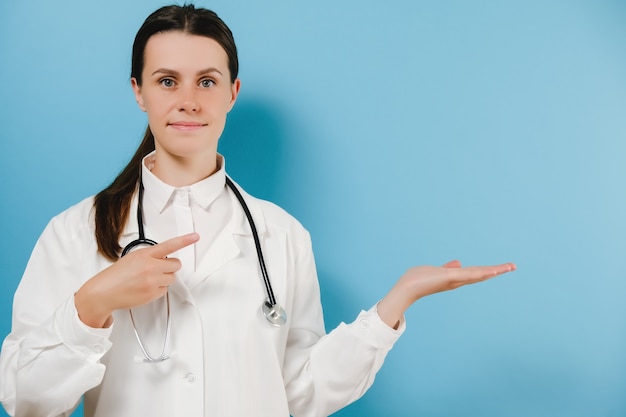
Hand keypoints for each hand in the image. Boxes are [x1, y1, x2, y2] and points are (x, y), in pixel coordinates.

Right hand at [75, 233, 199, 327]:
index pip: (169, 245)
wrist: (103, 292)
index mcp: (144, 255)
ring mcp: (153, 281)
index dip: (184, 240)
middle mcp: (150, 267)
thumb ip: (149, 256)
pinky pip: (165, 289)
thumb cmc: (116, 275)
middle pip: (176, 264)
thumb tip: (163, 258)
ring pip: (172, 278)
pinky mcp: (153, 294)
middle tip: (157, 269)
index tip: (195, 236)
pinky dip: (158, 289)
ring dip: (164, 278)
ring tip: (148, 279)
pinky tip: (146, 288)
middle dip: (169, 266)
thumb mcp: (132, 258)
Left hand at [377, 260, 515, 328]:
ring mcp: (455, 280)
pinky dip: (482, 273)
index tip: (502, 267)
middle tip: (513, 266)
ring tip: (509, 266)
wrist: (406, 288)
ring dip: (494, 270)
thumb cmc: (417, 280)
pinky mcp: (450, 277)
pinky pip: (469, 274)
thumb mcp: (435, 270)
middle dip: (497, 270)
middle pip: (481, 274)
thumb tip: (459, 262)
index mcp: (455, 278)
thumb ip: (448, 268)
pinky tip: (492, 271)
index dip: (488, 270)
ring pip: (478, 274)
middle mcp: (457, 281)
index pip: (475, 273)